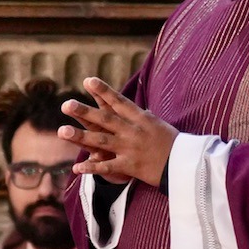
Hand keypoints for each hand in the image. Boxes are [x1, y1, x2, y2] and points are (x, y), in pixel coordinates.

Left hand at [59, 78, 175, 186]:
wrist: (185, 164)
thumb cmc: (175, 143)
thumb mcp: (161, 125)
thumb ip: (146, 118)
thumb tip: (140, 109)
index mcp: (142, 118)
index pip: (119, 102)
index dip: (103, 91)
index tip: (88, 81)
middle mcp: (134, 131)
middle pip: (106, 119)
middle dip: (84, 111)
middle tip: (66, 104)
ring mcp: (131, 148)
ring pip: (101, 140)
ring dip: (80, 136)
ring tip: (62, 131)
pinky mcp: (130, 166)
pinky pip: (107, 167)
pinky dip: (92, 168)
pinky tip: (76, 167)